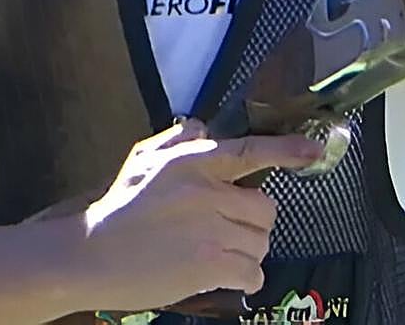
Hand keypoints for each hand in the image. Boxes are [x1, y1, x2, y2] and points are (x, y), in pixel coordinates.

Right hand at [74, 119, 321, 312]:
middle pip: (265, 207)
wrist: (89, 255)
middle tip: (228, 227)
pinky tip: (222, 275)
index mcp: (191, 161)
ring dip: (247, 250)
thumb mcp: (141, 158)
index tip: (315, 149)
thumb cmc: (116, 207)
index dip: (287, 150)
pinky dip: (244, 277)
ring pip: (261, 241)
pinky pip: (252, 272)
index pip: (250, 151)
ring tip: (217, 253)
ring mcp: (211, 230)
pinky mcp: (209, 266)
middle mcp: (207, 191)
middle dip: (253, 220)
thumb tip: (203, 127)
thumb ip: (176, 138)